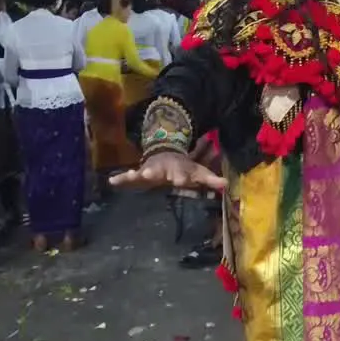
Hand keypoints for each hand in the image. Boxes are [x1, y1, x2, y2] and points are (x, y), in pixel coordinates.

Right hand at [110, 151, 226, 190]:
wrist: (165, 155)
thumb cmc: (183, 168)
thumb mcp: (198, 172)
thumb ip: (211, 179)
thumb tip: (227, 185)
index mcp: (179, 170)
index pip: (182, 174)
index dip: (183, 176)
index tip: (182, 179)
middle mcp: (163, 170)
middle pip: (159, 172)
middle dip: (154, 173)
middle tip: (148, 174)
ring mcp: (150, 171)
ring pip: (143, 172)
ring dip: (136, 175)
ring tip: (129, 175)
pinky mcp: (139, 174)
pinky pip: (129, 177)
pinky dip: (121, 179)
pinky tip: (112, 181)